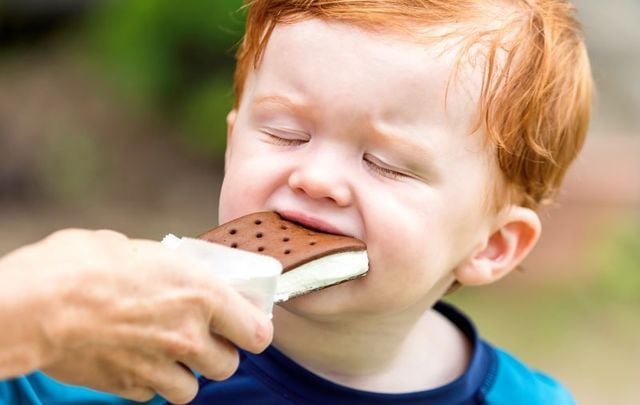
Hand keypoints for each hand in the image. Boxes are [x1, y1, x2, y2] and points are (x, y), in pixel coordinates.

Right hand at [0, 229, 272, 403]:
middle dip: (219, 353)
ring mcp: (160, 365)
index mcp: (202, 294)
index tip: (247, 325)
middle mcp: (189, 335)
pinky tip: (136, 362)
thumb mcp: (146, 252)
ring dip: (187, 374)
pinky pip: (153, 395)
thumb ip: (176, 272)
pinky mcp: (128, 386)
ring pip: (194, 388)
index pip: (256, 331)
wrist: (38, 303)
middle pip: (229, 364)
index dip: (254, 330)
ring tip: (169, 355)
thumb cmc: (86, 264)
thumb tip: (183, 277)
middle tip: (203, 337)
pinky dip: (151, 384)